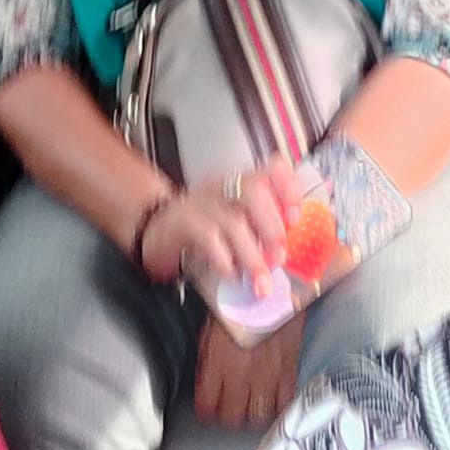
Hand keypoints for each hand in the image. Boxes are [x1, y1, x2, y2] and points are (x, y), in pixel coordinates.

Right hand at [138, 156, 300, 289]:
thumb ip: (259, 229)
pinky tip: (232, 275)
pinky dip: (225, 260)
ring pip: (234, 221)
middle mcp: (221, 185)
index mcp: (238, 182)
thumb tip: (288, 252)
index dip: (289, 188)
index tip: (296, 217)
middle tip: (279, 258)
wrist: (154, 231)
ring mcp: (200, 201)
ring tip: (261, 281)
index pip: (271, 168)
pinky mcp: (182, 221)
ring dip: (253, 255)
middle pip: (254, 190)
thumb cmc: (202, 229)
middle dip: (273, 227)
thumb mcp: (233, 221)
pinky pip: (209, 237)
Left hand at [195, 311, 302, 428]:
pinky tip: (271, 400)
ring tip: (249, 406)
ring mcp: (267, 374)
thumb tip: (205, 384)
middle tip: (227, 409)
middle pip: (232, 417)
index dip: (205, 410)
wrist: (272, 288)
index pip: (207, 404)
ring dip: (251, 413)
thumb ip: (207, 362)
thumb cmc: (240, 304)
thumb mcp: (211, 330)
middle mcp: (242, 373)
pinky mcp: (288, 370)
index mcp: (219, 362)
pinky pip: (283, 402)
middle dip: (227, 416)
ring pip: (257, 416)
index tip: (207, 409)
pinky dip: (276, 406)